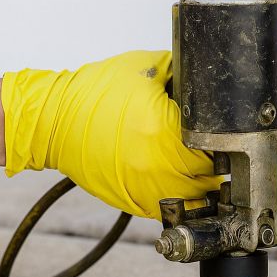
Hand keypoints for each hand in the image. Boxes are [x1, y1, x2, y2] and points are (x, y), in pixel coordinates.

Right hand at [2, 51, 221, 218]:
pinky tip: (179, 179)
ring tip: (199, 166)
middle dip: (216, 162)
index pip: (216, 147)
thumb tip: (209, 78)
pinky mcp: (137, 203)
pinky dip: (182, 198)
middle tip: (215, 148)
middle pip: (211, 176)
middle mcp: (159, 166)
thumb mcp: (145, 68)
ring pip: (196, 199)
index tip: (223, 134)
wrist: (53, 121)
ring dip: (203, 183)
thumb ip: (181, 72)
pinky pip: (173, 209)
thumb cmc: (94, 93)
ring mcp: (148, 190)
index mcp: (165, 132)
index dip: (223, 141)